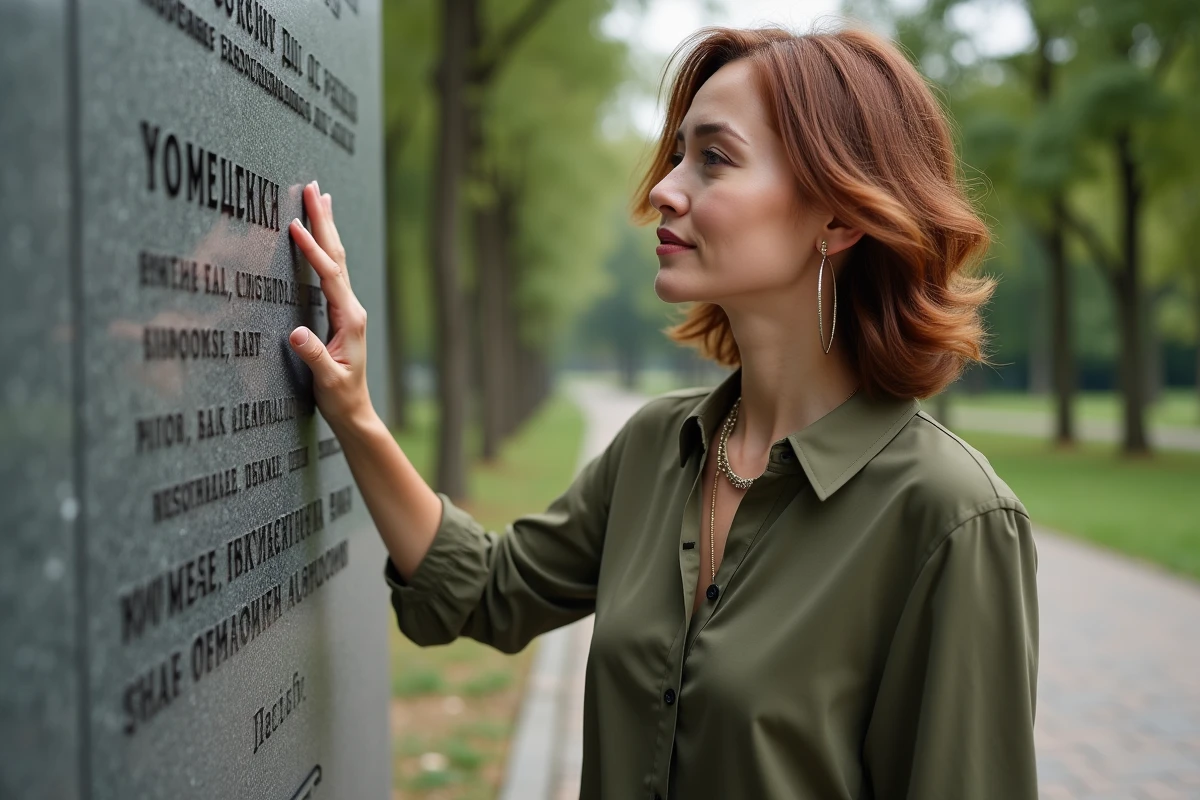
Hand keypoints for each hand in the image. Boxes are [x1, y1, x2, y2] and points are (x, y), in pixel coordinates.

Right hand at [287, 181, 373, 427]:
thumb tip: (295, 333)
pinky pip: (331, 272)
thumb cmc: (340, 397)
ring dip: (327, 227)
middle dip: (324, 221)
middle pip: (337, 256)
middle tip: (314, 187)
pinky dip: (324, 248)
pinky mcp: (341, 312)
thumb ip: (314, 356)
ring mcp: (348, 308)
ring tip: (320, 197)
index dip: (312, 249)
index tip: (295, 225)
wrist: (354, 411)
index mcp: (349, 318)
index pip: (328, 275)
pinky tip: (321, 236)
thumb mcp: (326, 380)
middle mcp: (352, 307)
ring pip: (336, 260)